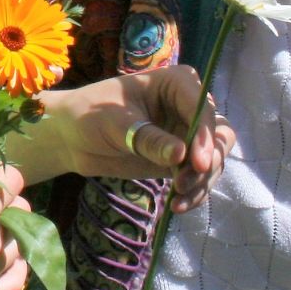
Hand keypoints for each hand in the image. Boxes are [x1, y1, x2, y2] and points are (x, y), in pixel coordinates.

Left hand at [10, 67, 233, 212]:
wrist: (71, 137)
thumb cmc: (89, 114)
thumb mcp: (116, 124)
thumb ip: (148, 139)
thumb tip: (181, 154)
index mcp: (175, 83)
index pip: (202, 107)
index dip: (205, 135)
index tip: (199, 163)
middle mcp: (187, 106)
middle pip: (219, 133)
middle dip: (209, 160)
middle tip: (184, 182)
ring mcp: (186, 133)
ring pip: (215, 158)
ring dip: (203, 181)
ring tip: (178, 200)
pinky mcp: (179, 158)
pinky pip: (200, 176)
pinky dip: (194, 191)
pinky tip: (178, 206)